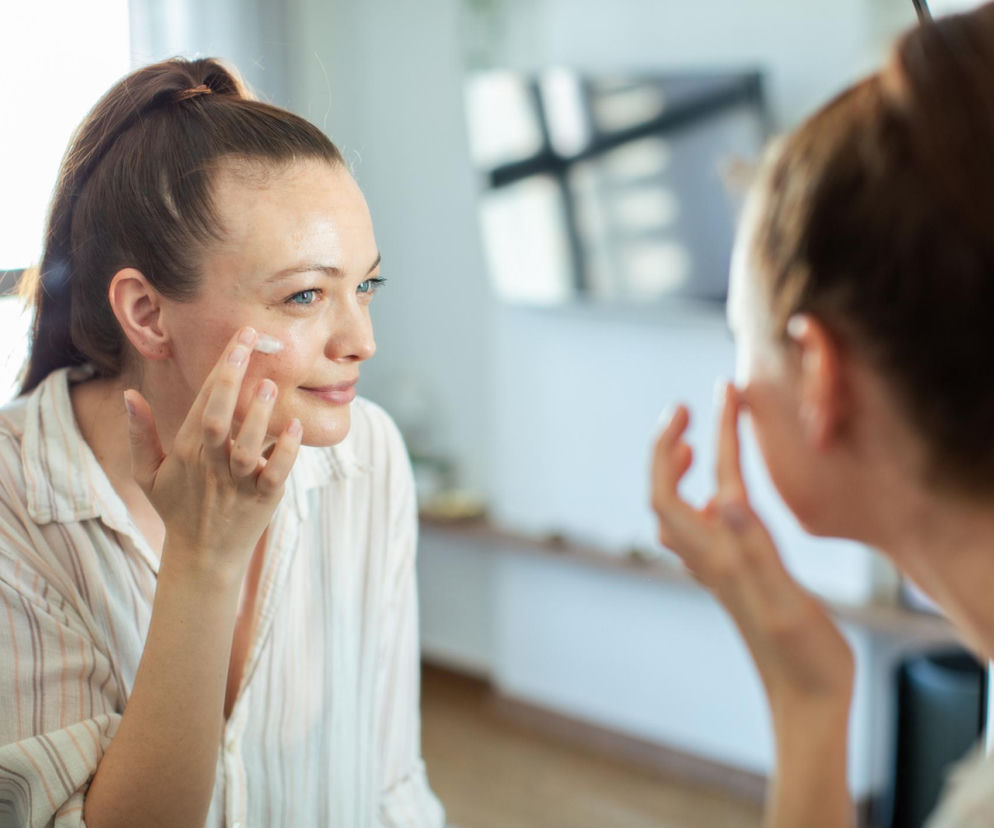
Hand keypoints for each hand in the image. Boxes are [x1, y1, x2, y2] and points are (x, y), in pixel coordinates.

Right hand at [123, 327, 301, 576]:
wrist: (203, 557)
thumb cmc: (178, 508)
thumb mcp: (148, 474)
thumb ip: (141, 434)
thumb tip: (129, 394)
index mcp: (186, 450)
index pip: (204, 401)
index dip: (221, 368)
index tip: (239, 337)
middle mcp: (211, 464)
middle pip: (217, 418)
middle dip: (231, 379)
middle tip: (250, 343)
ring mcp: (237, 482)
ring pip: (245, 447)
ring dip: (258, 416)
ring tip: (270, 385)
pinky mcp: (262, 499)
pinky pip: (274, 473)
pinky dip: (284, 452)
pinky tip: (295, 427)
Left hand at [650, 383, 853, 714]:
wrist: (806, 702)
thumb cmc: (802, 658)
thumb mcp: (782, 599)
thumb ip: (754, 549)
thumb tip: (725, 499)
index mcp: (720, 554)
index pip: (700, 481)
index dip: (709, 432)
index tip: (723, 392)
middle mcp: (710, 558)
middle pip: (664, 494)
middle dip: (666, 448)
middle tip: (683, 411)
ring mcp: (718, 570)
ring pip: (677, 512)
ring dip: (676, 471)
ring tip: (690, 442)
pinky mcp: (733, 580)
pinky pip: (700, 531)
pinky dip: (699, 499)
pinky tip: (717, 499)